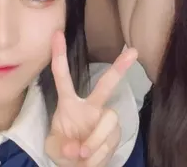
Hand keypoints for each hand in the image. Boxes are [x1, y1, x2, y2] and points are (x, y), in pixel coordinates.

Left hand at [45, 32, 137, 166]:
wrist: (79, 166)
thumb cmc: (65, 150)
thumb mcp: (54, 148)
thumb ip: (61, 147)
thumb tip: (78, 146)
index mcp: (69, 104)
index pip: (62, 76)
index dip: (59, 55)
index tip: (57, 33)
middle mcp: (90, 106)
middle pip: (105, 85)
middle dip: (119, 67)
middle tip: (133, 52)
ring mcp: (105, 119)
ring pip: (108, 120)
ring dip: (95, 140)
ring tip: (83, 154)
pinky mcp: (115, 134)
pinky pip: (110, 141)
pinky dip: (98, 155)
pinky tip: (90, 159)